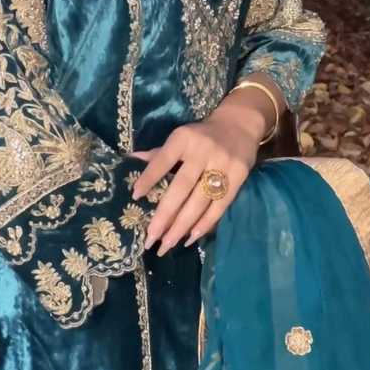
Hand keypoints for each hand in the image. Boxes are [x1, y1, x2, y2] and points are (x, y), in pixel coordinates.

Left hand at [128, 104, 265, 255]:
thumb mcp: (180, 137)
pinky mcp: (238, 177)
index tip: (135, 197)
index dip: (149, 178)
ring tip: (166, 245)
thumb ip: (159, 153)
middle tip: (150, 237)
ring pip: (199, 201)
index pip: (163, 160)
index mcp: (183, 138)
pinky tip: (190, 238)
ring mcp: (221, 164)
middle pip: (181, 187)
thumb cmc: (201, 135)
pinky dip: (204, 224)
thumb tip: (131, 162)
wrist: (239, 125)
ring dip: (182, 226)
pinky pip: (219, 206)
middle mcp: (202, 151)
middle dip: (165, 215)